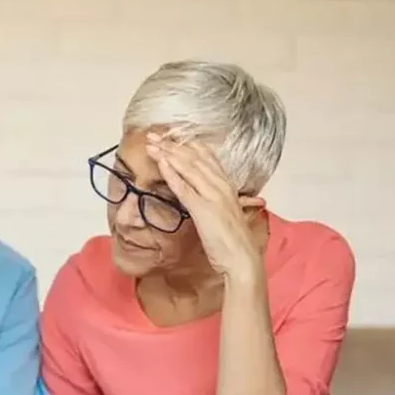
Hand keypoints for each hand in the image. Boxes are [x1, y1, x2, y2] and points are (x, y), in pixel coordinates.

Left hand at [145, 133, 263, 277]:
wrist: (242, 259)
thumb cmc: (233, 242)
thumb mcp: (225, 215)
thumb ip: (216, 202)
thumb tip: (203, 197)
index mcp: (227, 186)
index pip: (207, 157)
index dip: (188, 144)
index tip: (171, 135)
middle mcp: (221, 186)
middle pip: (194, 158)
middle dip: (172, 144)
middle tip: (153, 134)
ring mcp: (213, 196)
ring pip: (188, 168)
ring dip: (168, 153)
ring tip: (152, 143)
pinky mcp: (204, 209)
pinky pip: (185, 188)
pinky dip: (173, 174)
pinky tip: (161, 164)